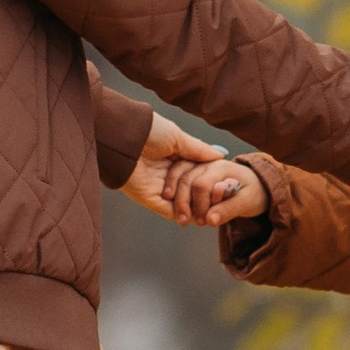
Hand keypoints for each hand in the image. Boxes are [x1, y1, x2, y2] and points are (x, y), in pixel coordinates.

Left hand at [122, 113, 270, 226]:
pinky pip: (168, 210)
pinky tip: (197, 217)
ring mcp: (157, 186)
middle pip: (189, 189)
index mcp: (172, 156)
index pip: (195, 172)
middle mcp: (165, 172)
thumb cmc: (148, 131)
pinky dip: (182, 215)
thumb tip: (220, 156)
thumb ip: (198, 150)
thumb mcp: (178, 138)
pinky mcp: (148, 198)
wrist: (124, 138)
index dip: (209, 180)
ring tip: (212, 213)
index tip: (226, 185)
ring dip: (195, 208)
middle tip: (222, 203)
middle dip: (204, 198)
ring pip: (180, 202)